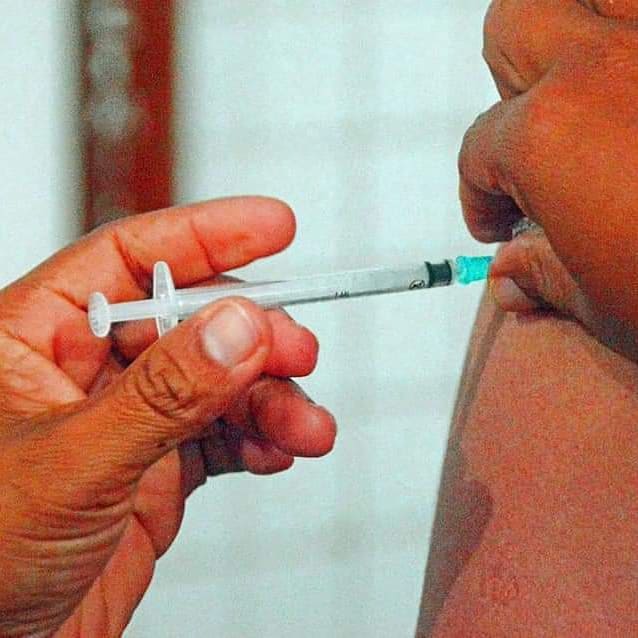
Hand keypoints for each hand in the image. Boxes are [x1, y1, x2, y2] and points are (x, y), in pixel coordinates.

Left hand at [0, 197, 335, 636]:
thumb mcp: (71, 465)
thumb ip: (161, 395)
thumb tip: (236, 328)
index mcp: (38, 338)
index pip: (130, 260)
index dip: (206, 235)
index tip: (275, 226)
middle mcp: (88, 371)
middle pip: (192, 322)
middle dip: (254, 336)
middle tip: (298, 353)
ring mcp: (129, 421)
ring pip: (219, 384)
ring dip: (271, 401)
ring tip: (306, 429)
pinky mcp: (158, 470)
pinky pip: (224, 437)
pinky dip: (260, 440)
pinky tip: (280, 450)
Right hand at [459, 1, 637, 333]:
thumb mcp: (607, 307)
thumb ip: (543, 278)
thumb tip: (513, 277)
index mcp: (550, 135)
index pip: (480, 151)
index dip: (479, 195)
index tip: (499, 222)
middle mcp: (604, 65)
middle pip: (515, 28)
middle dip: (508, 84)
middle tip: (529, 135)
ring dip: (572, 25)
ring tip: (586, 82)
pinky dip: (633, 33)